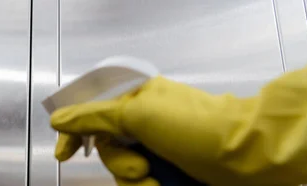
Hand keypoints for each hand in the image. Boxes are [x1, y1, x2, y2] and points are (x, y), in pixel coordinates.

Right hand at [52, 60, 306, 185]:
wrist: (248, 156)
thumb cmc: (192, 128)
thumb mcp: (136, 114)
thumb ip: (93, 116)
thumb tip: (58, 118)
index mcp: (136, 98)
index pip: (93, 111)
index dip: (75, 133)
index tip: (65, 155)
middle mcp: (145, 121)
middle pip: (108, 148)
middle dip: (119, 164)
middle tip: (140, 169)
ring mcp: (160, 147)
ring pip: (125, 171)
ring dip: (136, 182)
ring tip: (158, 184)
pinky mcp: (172, 170)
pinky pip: (144, 183)